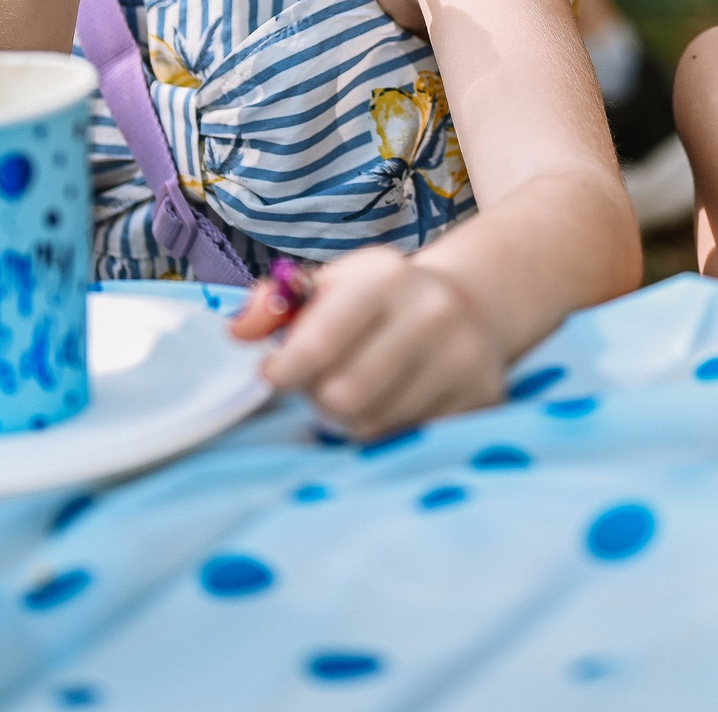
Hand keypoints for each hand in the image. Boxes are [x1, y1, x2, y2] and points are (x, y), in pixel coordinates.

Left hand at [238, 248, 504, 437]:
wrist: (474, 303)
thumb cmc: (381, 300)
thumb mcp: (331, 284)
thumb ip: (274, 302)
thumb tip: (237, 332)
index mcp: (386, 279)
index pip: (321, 343)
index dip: (284, 371)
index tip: (273, 375)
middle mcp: (432, 315)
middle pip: (343, 397)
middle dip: (318, 397)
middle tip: (319, 384)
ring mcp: (462, 358)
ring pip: (373, 425)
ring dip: (349, 419)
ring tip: (357, 389)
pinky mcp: (481, 397)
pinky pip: (409, 438)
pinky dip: (388, 429)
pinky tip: (391, 402)